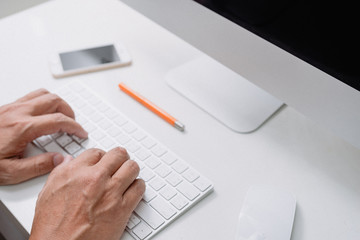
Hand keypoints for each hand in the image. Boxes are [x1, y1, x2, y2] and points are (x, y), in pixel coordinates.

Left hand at [0, 89, 86, 184]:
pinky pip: (31, 96)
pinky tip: (43, 113)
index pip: (59, 120)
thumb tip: (60, 159)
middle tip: (73, 124)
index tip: (80, 133)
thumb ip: (39, 166)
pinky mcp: (6, 107)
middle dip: (69, 111)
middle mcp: (18, 112)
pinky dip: (44, 101)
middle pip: (54, 100)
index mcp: (23, 128)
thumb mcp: (11, 172)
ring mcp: (11, 107)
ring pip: (43, 93)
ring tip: (61, 115)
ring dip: (57, 102)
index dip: (75, 126)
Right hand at [29, 147, 144, 239]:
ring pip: (132, 167)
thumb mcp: (47, 192)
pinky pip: (139, 187)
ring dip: (130, 171)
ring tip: (127, 177)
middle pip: (118, 155)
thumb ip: (60, 172)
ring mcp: (111, 192)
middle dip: (119, 159)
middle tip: (119, 165)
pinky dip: (137, 187)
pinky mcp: (123, 208)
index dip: (101, 157)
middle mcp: (94, 179)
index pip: (96, 152)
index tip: (103, 162)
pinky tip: (132, 191)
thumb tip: (68, 161)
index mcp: (74, 173)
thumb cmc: (52, 227)